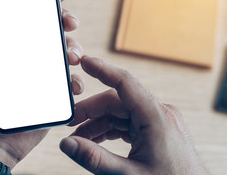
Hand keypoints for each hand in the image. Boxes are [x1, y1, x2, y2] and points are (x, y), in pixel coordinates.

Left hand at [0, 0, 83, 168]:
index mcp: (8, 45)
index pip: (27, 16)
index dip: (45, 0)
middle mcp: (27, 56)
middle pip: (52, 31)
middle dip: (66, 21)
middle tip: (70, 22)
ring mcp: (42, 74)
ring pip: (66, 53)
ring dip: (75, 48)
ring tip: (72, 56)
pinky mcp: (52, 93)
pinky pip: (70, 82)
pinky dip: (77, 80)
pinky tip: (72, 84)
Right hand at [60, 56, 207, 174]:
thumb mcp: (129, 174)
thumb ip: (95, 158)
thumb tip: (67, 144)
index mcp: (157, 118)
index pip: (125, 83)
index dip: (102, 70)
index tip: (84, 62)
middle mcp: (159, 114)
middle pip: (117, 101)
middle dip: (91, 111)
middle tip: (69, 122)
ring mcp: (158, 122)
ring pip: (120, 113)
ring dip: (98, 124)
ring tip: (78, 138)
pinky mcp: (156, 131)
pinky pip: (128, 123)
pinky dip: (110, 131)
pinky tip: (95, 141)